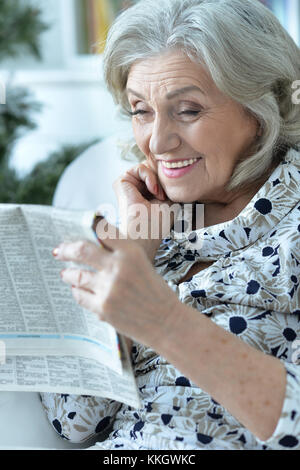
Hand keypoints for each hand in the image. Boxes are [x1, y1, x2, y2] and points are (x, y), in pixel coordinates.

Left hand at [53, 219, 180, 348]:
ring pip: (76, 275)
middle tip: (59, 251)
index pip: (101, 231)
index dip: (88, 229)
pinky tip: (77, 290)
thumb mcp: (142, 263)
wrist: (167, 322)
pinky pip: (80, 295)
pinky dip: (76, 291)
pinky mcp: (102, 307)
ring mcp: (108, 287)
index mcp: (131, 251)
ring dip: (68, 273)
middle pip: (81, 250)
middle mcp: (117, 266)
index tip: (79, 230)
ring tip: (65, 273)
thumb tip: (93, 244)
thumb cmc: (156, 292)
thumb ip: (121, 253)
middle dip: (66, 249)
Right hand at [110, 159, 177, 261]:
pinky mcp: (121, 182)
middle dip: (162, 178)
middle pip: (153, 169)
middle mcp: (136, 189)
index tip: (170, 193)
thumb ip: (167, 182)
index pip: (158, 174)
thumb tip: (169, 166)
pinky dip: (149, 176)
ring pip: (147, 167)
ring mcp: (128, 186)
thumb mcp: (171, 199)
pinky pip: (139, 168)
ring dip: (157, 180)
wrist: (147, 233)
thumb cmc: (159, 223)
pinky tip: (153, 191)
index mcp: (146, 193)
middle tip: (164, 195)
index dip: (167, 178)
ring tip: (159, 195)